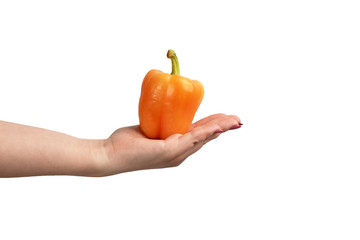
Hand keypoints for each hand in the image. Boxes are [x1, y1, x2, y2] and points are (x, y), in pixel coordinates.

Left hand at [100, 114, 240, 175]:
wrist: (111, 154)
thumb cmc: (127, 143)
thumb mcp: (150, 129)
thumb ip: (162, 123)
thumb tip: (165, 109)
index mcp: (176, 148)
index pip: (200, 135)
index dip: (215, 126)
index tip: (227, 118)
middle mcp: (179, 153)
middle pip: (206, 137)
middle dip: (224, 127)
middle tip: (238, 120)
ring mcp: (175, 154)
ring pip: (203, 138)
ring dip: (220, 128)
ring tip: (235, 121)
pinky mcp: (169, 151)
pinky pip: (192, 139)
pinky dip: (206, 132)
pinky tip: (218, 128)